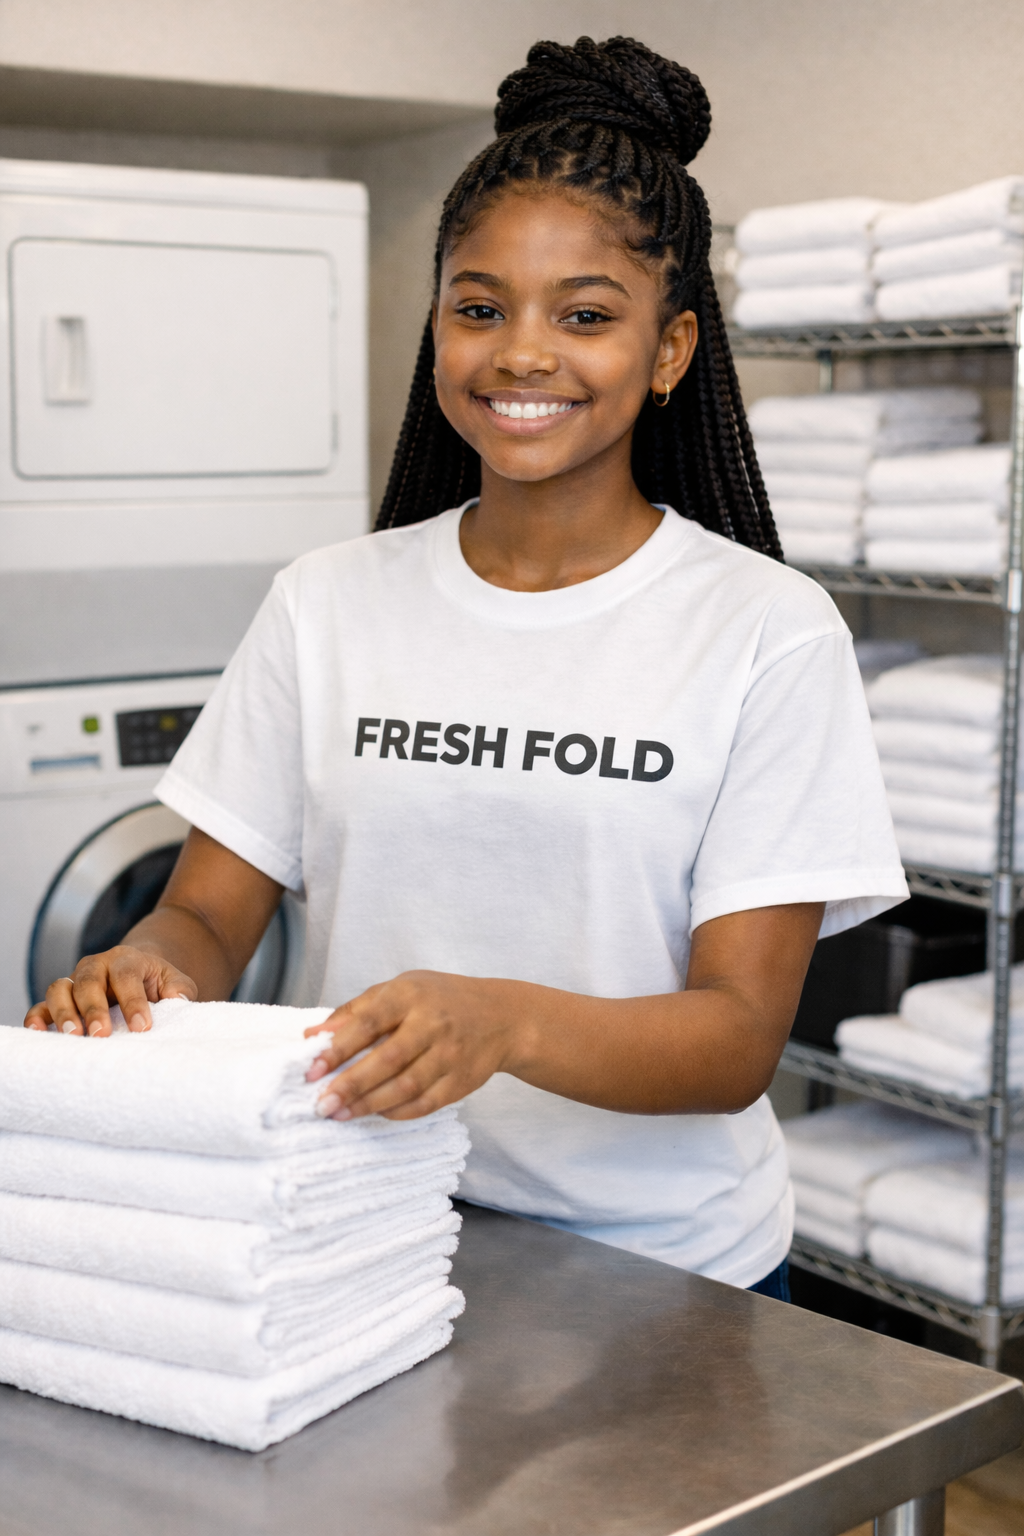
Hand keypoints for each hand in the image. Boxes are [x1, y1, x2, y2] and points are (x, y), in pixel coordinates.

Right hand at [23, 946, 197, 1036]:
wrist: (137, 975)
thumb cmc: (156, 984)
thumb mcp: (174, 982)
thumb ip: (180, 989)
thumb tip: (178, 1001)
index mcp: (125, 959)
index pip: (126, 976)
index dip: (133, 1001)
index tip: (142, 1027)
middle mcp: (95, 966)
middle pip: (88, 981)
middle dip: (94, 1008)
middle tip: (101, 1034)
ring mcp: (74, 981)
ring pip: (59, 989)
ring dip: (63, 1012)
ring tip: (73, 1037)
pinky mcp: (60, 1000)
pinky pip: (41, 1005)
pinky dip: (37, 1017)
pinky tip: (38, 1033)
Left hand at [304, 970, 522, 1120]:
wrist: (501, 1017)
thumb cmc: (440, 1000)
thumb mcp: (400, 990)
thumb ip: (356, 1010)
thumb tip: (315, 1036)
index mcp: (411, 995)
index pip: (369, 1021)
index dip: (339, 1048)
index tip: (311, 1070)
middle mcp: (433, 1023)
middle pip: (387, 1059)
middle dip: (350, 1085)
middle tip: (321, 1104)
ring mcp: (451, 1054)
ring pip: (406, 1086)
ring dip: (369, 1104)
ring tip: (340, 1115)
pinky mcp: (462, 1081)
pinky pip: (426, 1103)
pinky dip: (397, 1112)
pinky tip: (375, 1113)